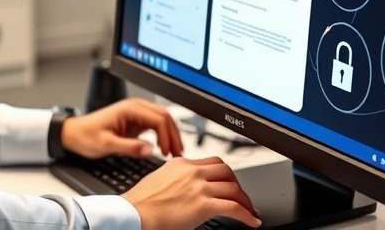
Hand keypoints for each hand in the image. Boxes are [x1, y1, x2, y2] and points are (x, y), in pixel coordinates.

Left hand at [59, 98, 182, 158]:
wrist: (73, 133)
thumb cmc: (85, 136)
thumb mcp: (106, 144)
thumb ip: (128, 147)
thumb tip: (150, 150)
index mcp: (129, 109)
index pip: (159, 118)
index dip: (168, 136)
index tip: (169, 151)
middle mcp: (135, 107)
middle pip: (164, 116)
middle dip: (173, 135)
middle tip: (177, 153)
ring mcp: (136, 113)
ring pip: (162, 120)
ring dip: (170, 135)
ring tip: (173, 152)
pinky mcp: (135, 121)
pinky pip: (155, 126)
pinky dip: (162, 136)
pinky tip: (163, 148)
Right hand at [122, 156, 260, 229]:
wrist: (133, 214)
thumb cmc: (141, 203)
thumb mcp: (159, 180)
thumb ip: (176, 179)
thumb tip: (185, 188)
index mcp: (181, 163)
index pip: (212, 162)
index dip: (225, 174)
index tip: (229, 183)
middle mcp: (192, 172)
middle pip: (226, 170)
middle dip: (237, 184)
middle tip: (241, 196)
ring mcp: (198, 187)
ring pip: (233, 188)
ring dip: (245, 201)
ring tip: (249, 211)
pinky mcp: (203, 205)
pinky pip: (233, 208)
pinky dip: (246, 215)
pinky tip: (251, 221)